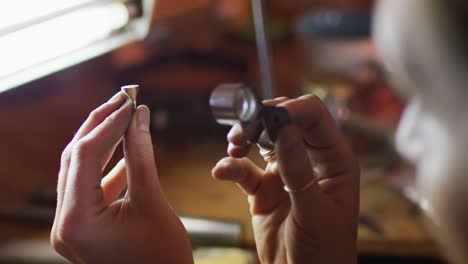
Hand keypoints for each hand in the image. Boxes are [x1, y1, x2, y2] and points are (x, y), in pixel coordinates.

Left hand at [51, 92, 192, 263]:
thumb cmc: (163, 258)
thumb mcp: (152, 201)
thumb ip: (142, 155)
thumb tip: (138, 116)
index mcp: (76, 221)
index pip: (85, 155)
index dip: (108, 123)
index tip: (130, 102)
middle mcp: (64, 224)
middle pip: (75, 159)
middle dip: (100, 126)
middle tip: (123, 100)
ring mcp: (70, 227)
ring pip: (80, 170)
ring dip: (103, 143)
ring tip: (125, 118)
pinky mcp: (82, 227)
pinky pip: (89, 188)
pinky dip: (108, 168)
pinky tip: (127, 153)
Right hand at [212, 95, 358, 263]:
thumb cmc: (323, 253)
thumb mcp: (313, 211)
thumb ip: (298, 170)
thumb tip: (284, 128)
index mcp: (334, 160)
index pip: (314, 116)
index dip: (290, 110)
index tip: (265, 117)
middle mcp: (310, 160)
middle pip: (285, 122)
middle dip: (262, 120)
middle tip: (244, 130)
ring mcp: (285, 173)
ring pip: (262, 140)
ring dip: (245, 137)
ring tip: (234, 145)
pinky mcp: (264, 188)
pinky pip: (245, 168)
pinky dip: (231, 165)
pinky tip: (222, 170)